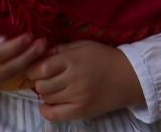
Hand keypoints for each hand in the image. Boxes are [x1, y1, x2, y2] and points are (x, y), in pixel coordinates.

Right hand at [0, 31, 48, 101]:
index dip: (18, 45)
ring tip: (40, 52)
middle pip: (9, 68)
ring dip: (25, 64)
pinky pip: (1, 81)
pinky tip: (23, 62)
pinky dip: (14, 72)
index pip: (0, 54)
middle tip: (44, 43)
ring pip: (7, 77)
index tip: (31, 34)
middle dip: (29, 56)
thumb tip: (4, 39)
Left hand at [27, 40, 144, 122]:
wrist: (127, 77)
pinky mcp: (82, 112)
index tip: (35, 69)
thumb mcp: (82, 46)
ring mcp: (77, 97)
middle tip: (45, 79)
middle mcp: (73, 80)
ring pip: (47, 99)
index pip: (41, 68)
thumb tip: (39, 55)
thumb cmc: (103, 58)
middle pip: (42, 85)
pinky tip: (48, 104)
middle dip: (39, 82)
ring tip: (54, 88)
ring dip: (46, 94)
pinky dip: (47, 110)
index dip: (33, 69)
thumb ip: (60, 49)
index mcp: (72, 60)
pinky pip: (55, 115)